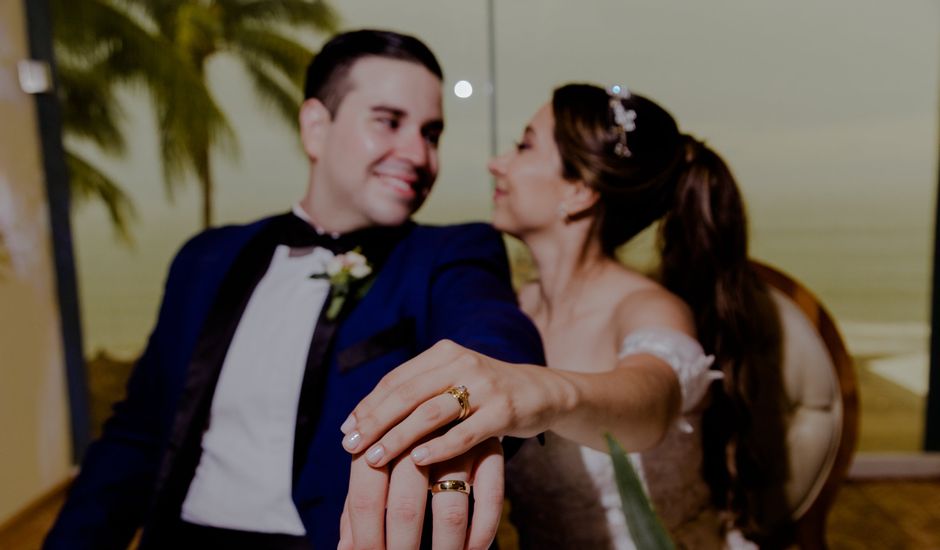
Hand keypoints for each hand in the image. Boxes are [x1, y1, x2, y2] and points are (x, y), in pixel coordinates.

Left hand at [339, 437, 504, 549]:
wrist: (478, 385)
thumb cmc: (420, 432)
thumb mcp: (390, 455)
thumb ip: (364, 495)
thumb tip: (344, 547)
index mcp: (385, 430)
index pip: (366, 492)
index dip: (364, 534)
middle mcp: (421, 432)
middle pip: (405, 504)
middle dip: (400, 547)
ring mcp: (460, 441)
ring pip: (449, 508)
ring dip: (442, 546)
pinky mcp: (493, 444)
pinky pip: (489, 497)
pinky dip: (480, 529)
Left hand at [340, 340, 567, 467]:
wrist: (542, 392)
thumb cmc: (486, 392)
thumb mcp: (454, 381)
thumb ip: (418, 392)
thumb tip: (364, 418)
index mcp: (444, 353)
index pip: (397, 379)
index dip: (369, 404)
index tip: (346, 429)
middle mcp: (463, 362)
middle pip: (407, 394)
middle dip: (375, 422)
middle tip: (352, 445)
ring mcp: (485, 385)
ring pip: (431, 413)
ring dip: (399, 438)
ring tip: (375, 458)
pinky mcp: (504, 410)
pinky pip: (464, 432)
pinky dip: (438, 447)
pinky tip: (417, 460)